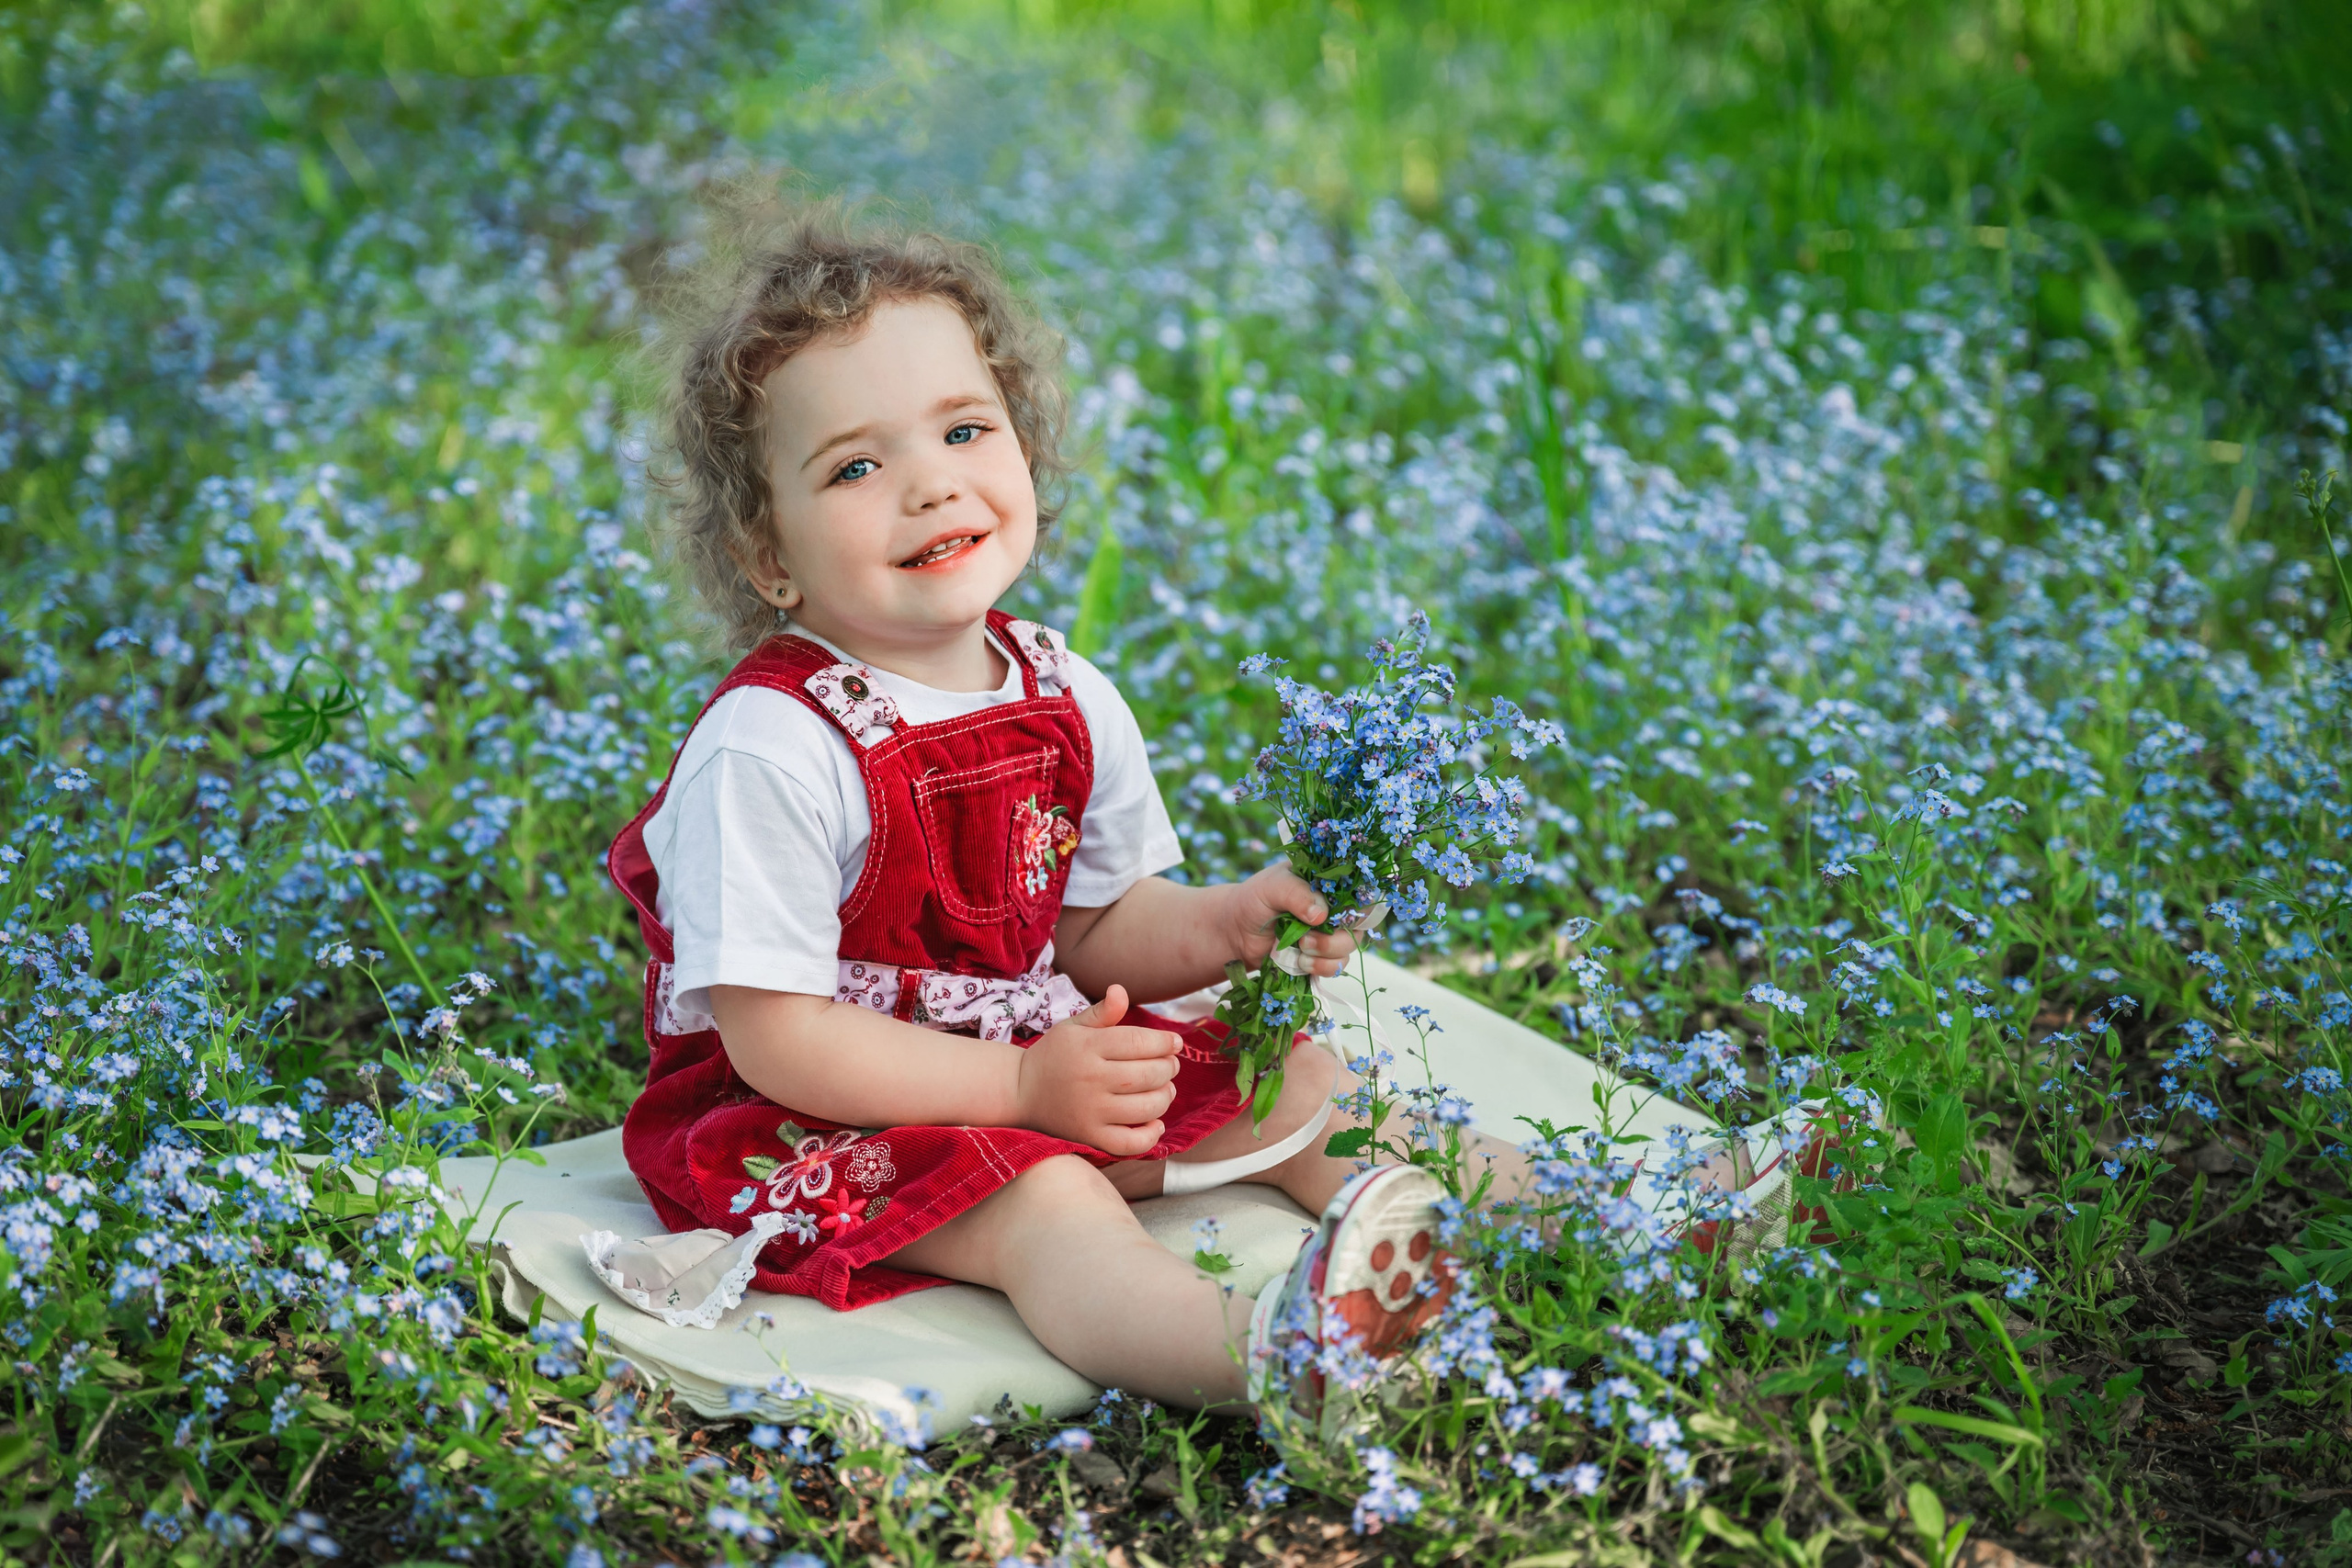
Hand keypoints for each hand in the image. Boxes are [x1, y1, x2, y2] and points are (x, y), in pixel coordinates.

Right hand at [1016, 985, 1180, 1156]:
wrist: (1019, 1092)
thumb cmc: (1054, 1056)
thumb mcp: (1073, 1028)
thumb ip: (1102, 1012)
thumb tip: (1121, 990)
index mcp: (1087, 1047)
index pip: (1139, 1042)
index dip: (1164, 1042)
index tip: (1174, 1043)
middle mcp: (1089, 1079)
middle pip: (1148, 1074)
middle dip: (1168, 1068)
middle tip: (1171, 1065)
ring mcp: (1089, 1111)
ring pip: (1146, 1108)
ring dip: (1165, 1097)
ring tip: (1166, 1089)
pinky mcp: (1089, 1137)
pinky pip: (1129, 1143)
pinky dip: (1151, 1135)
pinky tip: (1156, 1123)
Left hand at [1230, 865, 1359, 978]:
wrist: (1234, 932)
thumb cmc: (1253, 900)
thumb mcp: (1271, 887)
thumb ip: (1295, 893)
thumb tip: (1321, 915)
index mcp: (1326, 882)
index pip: (1358, 889)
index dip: (1356, 903)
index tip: (1339, 915)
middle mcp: (1333, 907)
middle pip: (1358, 923)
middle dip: (1337, 937)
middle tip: (1307, 939)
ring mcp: (1328, 933)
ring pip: (1349, 946)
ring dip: (1327, 953)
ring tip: (1300, 949)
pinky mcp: (1320, 956)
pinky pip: (1336, 966)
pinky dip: (1321, 967)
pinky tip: (1301, 963)